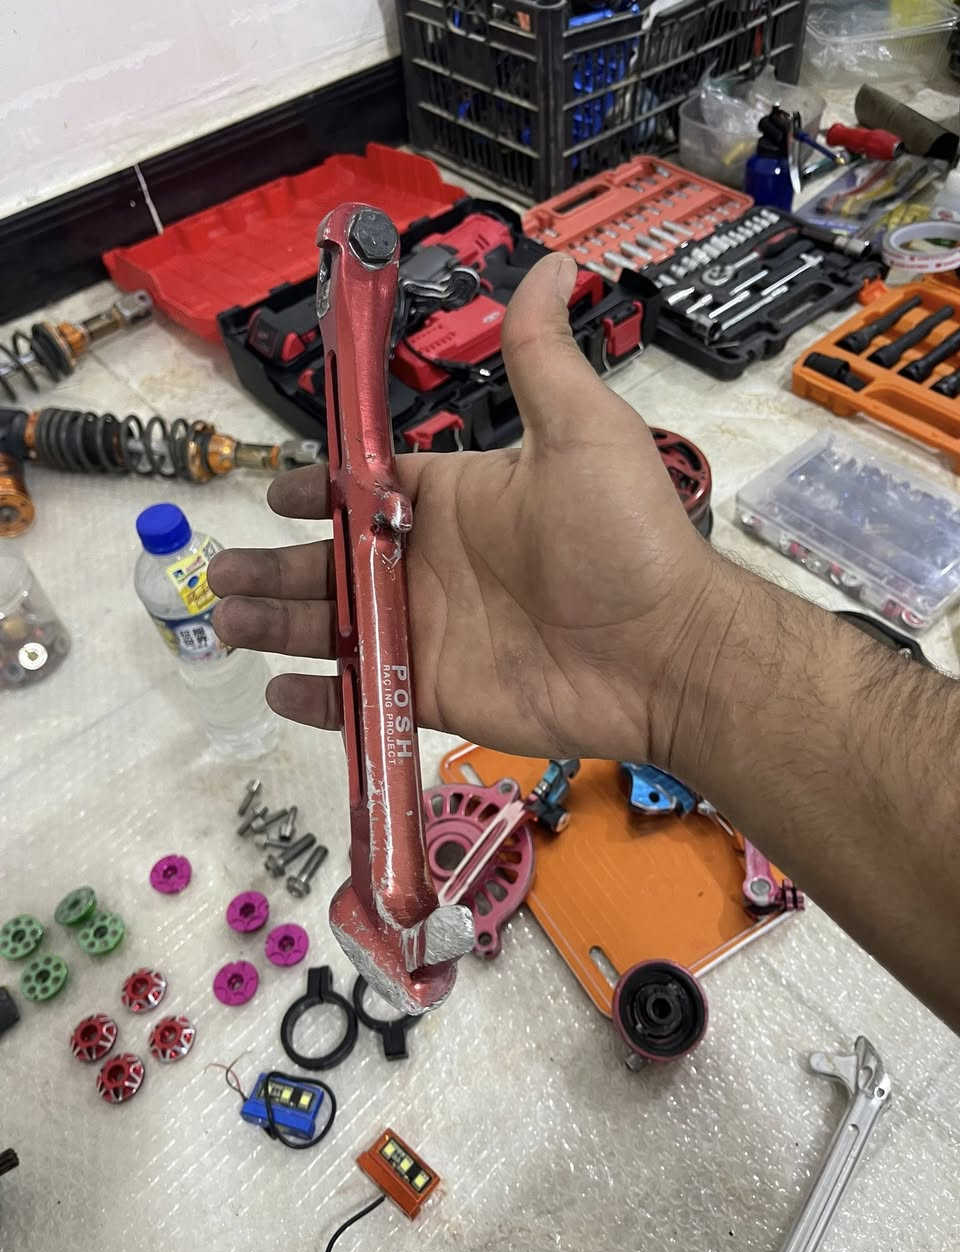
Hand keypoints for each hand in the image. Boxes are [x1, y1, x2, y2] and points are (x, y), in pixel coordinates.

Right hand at [208, 253, 725, 763]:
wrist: (663, 650)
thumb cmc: (624, 536)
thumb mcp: (581, 429)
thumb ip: (540, 354)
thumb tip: (553, 261)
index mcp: (454, 500)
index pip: (366, 492)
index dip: (317, 495)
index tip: (275, 496)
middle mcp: (433, 563)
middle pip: (334, 562)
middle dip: (276, 567)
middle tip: (220, 574)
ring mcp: (431, 630)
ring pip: (336, 626)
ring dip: (280, 623)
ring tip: (225, 621)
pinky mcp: (437, 691)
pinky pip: (366, 694)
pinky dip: (323, 698)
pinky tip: (281, 690)